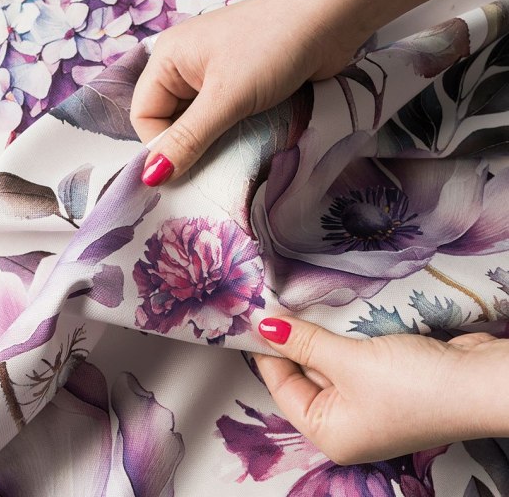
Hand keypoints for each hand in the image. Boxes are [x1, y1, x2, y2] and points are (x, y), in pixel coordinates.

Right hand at [130, 0, 361, 185]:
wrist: (329, 19)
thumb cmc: (271, 49)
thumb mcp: (225, 98)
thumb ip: (188, 139)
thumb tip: (150, 176)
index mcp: (167, 58)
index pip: (144, 115)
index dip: (160, 145)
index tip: (186, 168)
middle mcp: (185, 66)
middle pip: (168, 121)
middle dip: (185, 146)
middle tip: (210, 167)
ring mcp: (213, 75)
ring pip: (196, 123)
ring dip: (209, 143)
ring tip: (230, 154)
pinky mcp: (239, 85)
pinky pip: (220, 118)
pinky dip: (227, 134)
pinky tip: (243, 142)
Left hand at [254, 316, 508, 464]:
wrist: (480, 381)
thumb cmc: (415, 387)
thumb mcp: (349, 363)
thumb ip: (304, 343)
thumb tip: (264, 326)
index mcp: (330, 433)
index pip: (282, 388)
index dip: (268, 352)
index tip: (256, 317)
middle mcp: (346, 422)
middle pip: (304, 375)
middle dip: (292, 340)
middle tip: (275, 303)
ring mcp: (367, 401)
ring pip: (328, 362)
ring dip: (317, 335)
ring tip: (297, 303)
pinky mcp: (385, 381)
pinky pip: (350, 356)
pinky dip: (341, 336)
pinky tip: (330, 312)